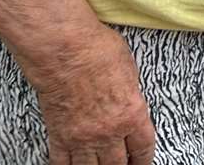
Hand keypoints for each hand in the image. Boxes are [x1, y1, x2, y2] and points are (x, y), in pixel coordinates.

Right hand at [35, 23, 156, 164]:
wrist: (65, 51)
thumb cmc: (98, 52)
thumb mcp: (131, 73)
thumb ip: (130, 96)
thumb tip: (129, 104)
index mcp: (132, 114)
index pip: (143, 148)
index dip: (144, 160)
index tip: (142, 163)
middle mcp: (109, 131)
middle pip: (117, 164)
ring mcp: (82, 137)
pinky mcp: (59, 135)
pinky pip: (63, 163)